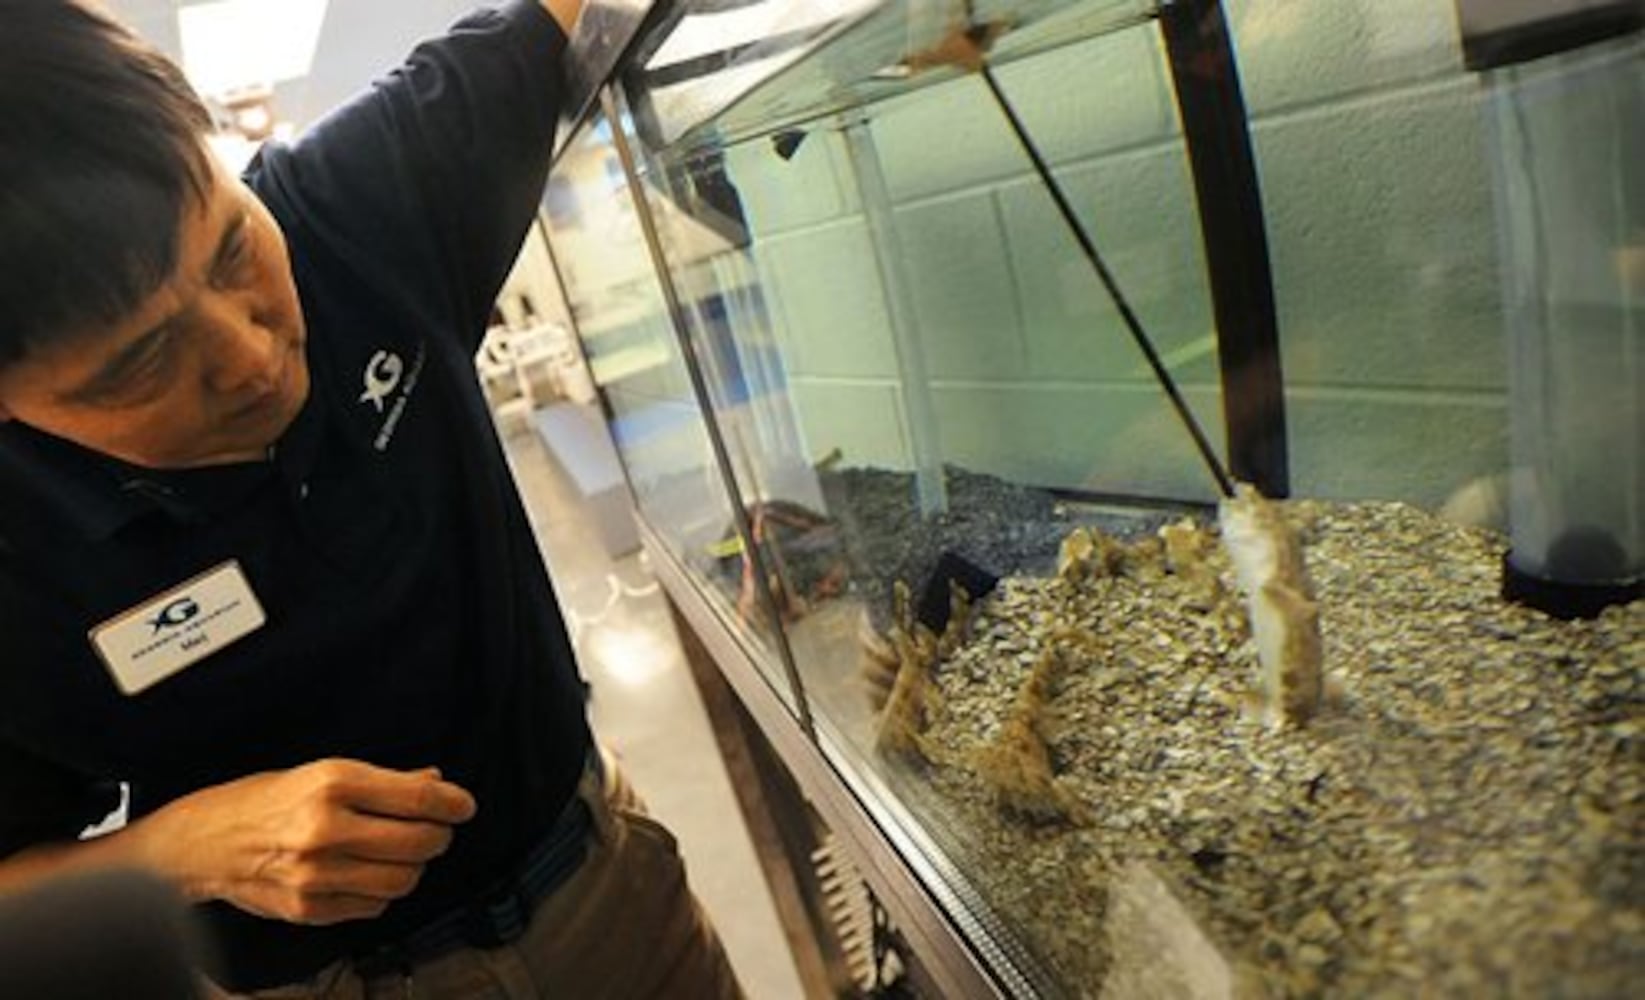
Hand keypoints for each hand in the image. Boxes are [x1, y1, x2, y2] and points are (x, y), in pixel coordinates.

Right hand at [139, 759, 475, 924]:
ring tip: (404, 853)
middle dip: (438, 836)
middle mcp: (325, 829)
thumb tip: (435, 784)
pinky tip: (370, 875)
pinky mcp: (308, 908)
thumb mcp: (321, 772)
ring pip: (403, 880)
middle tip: (435, 830)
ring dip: (414, 867)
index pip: (418, 800)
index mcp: (331, 784)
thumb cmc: (263, 799)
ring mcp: (315, 874)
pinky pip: (373, 907)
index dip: (453, 805)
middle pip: (419, 843)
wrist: (201, 843)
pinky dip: (383, 892)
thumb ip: (383, 782)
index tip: (463, 806)